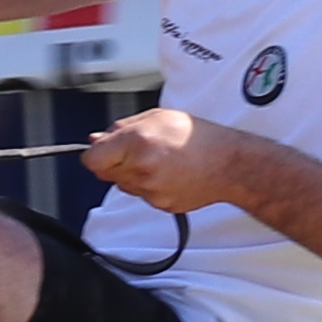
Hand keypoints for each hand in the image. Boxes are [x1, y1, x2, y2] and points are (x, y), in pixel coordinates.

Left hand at [85, 106, 273, 212]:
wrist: (229, 164)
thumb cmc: (199, 137)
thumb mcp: (157, 117)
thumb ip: (121, 128)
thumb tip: (95, 138)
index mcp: (137, 142)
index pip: (92, 159)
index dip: (95, 153)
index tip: (103, 150)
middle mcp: (141, 168)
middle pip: (105, 173)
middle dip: (114, 161)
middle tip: (138, 151)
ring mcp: (150, 190)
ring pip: (123, 185)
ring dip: (132, 174)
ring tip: (159, 161)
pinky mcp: (160, 204)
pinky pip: (141, 195)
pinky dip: (149, 186)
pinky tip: (168, 174)